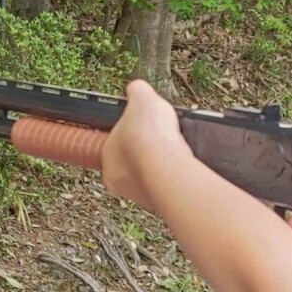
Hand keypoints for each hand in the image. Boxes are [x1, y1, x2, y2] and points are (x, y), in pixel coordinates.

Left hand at [100, 80, 192, 209]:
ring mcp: (141, 195)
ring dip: (162, 165)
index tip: (142, 130)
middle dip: (146, 153)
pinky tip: (184, 163)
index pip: (115, 145)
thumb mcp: (142, 97)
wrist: (167, 164)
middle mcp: (120, 181)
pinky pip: (168, 187)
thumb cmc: (148, 135)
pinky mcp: (162, 203)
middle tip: (162, 139)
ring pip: (151, 178)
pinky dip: (175, 176)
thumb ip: (137, 91)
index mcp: (108, 157)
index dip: (130, 135)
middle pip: (133, 164)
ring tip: (176, 149)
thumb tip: (136, 87)